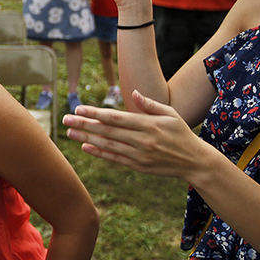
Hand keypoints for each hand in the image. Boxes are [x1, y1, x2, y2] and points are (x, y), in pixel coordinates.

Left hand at [63, 91, 217, 180]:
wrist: (194, 162)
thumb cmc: (182, 133)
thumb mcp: (170, 114)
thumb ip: (150, 104)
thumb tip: (134, 93)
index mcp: (148, 125)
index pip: (116, 118)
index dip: (95, 113)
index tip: (79, 108)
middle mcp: (141, 140)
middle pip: (107, 131)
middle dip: (84, 124)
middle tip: (65, 119)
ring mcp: (139, 155)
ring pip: (107, 145)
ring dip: (86, 138)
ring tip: (70, 132)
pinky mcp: (138, 166)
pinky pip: (115, 158)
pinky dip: (99, 153)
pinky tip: (85, 146)